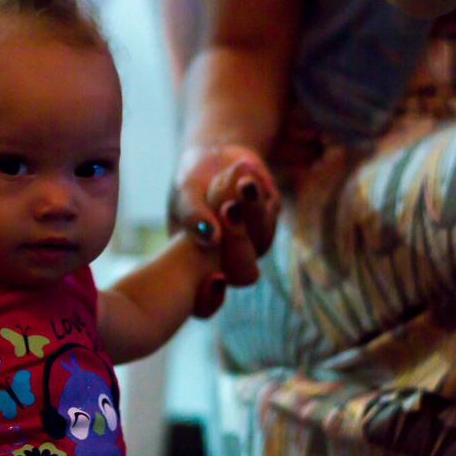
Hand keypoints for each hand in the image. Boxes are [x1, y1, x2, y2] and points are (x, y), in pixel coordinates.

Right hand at [170, 144, 280, 285]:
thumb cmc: (191, 182)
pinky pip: (271, 213)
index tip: (215, 278)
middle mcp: (226, 263)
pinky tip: (244, 171)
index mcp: (194, 267)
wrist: (214, 155)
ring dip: (252, 208)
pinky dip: (257, 192)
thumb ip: (192, 215)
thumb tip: (209, 236)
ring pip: (262, 239)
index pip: (204, 300)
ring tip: (242, 178)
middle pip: (243, 271)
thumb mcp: (185, 195)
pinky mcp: (269, 221)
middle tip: (228, 207)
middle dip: (238, 238)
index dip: (210, 298)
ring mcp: (251, 244)